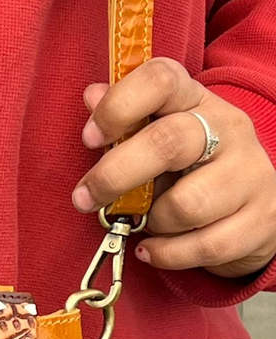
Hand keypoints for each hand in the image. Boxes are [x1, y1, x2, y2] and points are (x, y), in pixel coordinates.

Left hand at [72, 57, 275, 277]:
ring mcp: (249, 174)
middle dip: (115, 175)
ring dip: (152, 223)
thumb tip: (92, 96)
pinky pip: (203, 247)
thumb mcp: (159, 141)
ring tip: (146, 224)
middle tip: (85, 199)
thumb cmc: (191, 173)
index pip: (161, 80)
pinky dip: (167, 255)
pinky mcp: (260, 220)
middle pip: (168, 142)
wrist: (254, 209)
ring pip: (185, 205)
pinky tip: (152, 250)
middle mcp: (229, 130)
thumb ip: (127, 122)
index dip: (119, 106)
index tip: (90, 137)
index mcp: (196, 102)